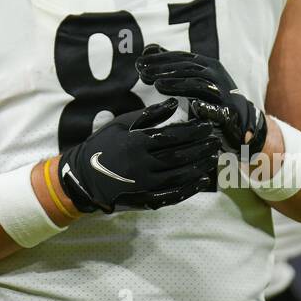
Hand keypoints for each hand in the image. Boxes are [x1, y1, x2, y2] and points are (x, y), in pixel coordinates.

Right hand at [57, 98, 220, 213]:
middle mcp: (143, 164)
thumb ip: (149, 114)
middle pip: (180, 155)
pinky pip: (172, 194)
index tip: (207, 125)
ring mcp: (145, 183)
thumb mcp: (121, 123)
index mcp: (137, 143)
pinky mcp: (146, 198)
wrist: (85, 176)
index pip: (173, 135)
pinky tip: (201, 180)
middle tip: (216, 141)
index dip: (193, 131)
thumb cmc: (103, 144)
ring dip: (199, 166)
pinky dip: (189, 188)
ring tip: (213, 157)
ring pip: (180, 175)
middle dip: (201, 148)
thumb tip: (174, 103)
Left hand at [135, 45, 268, 158]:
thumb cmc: (209, 95)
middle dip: (164, 69)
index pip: (180, 57)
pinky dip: (205, 106)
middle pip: (186, 68)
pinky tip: (193, 106)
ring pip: (198, 83)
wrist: (240, 118)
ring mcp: (223, 91)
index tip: (139, 62)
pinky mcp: (228, 110)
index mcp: (205, 64)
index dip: (159, 58)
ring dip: (177, 84)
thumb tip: (148, 48)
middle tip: (142, 73)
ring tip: (157, 85)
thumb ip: (171, 64)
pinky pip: (217, 108)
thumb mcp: (190, 77)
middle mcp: (215, 73)